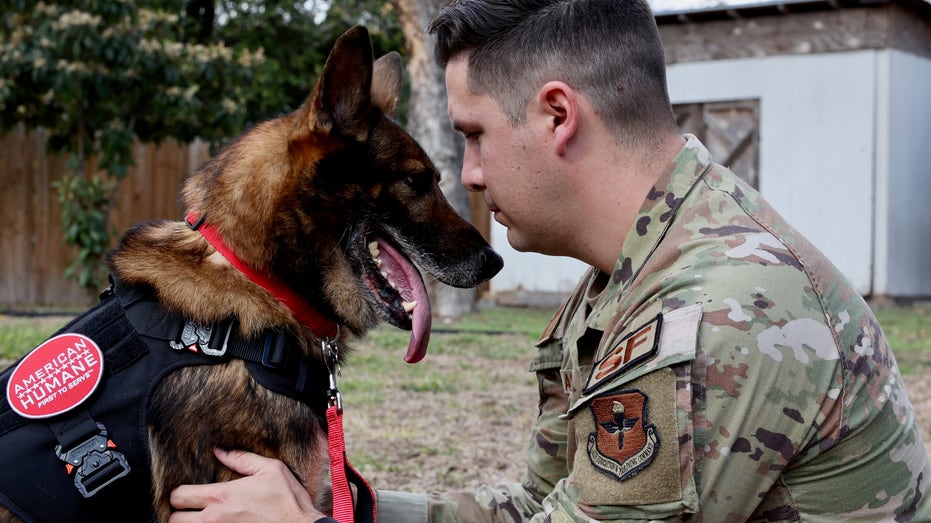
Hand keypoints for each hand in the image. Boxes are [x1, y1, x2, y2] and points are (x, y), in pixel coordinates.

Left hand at [169, 448, 327, 522]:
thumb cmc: (288, 500)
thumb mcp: (270, 469)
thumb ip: (241, 459)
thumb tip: (219, 451)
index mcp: (222, 496)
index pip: (178, 496)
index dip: (178, 494)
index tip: (186, 494)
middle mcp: (214, 518)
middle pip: (174, 519)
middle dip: (179, 512)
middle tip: (189, 509)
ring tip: (197, 519)